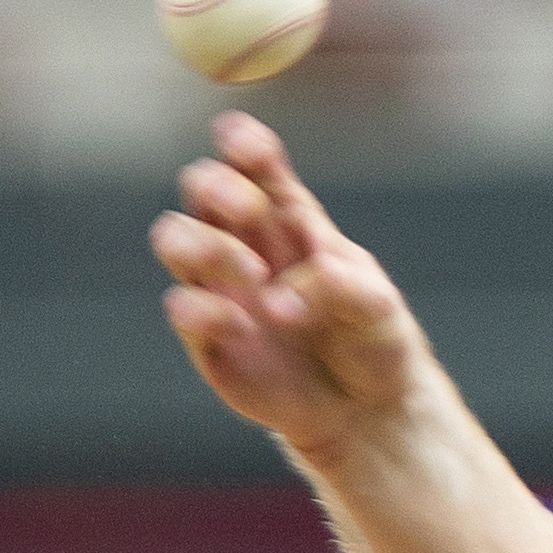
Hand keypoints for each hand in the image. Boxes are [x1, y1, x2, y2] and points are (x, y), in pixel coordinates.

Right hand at [150, 112, 428, 458]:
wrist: (368, 410)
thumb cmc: (373, 342)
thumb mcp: (378, 306)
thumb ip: (341, 286)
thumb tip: (282, 299)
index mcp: (291, 218)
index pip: (254, 163)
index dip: (241, 142)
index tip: (245, 143)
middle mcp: (247, 244)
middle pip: (200, 187)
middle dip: (218, 186)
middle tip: (253, 212)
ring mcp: (221, 289)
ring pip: (173, 237)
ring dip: (205, 245)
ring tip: (255, 275)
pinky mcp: (208, 338)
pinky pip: (182, 306)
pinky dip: (207, 311)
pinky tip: (246, 327)